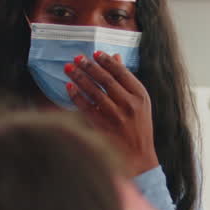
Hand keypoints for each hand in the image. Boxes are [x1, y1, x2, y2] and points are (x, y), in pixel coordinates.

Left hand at [64, 51, 159, 176]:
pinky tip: (69, 86)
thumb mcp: (140, 102)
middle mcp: (129, 104)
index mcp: (140, 96)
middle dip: (90, 67)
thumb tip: (115, 57)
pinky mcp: (103, 126)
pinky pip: (86, 107)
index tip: (95, 53)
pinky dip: (76, 95)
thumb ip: (127, 80)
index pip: (121, 72)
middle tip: (77, 57)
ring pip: (94, 91)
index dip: (107, 61)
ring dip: (79, 77)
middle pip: (106, 80)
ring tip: (69, 68)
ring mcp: (115, 116)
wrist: (138, 156)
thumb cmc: (139, 126)